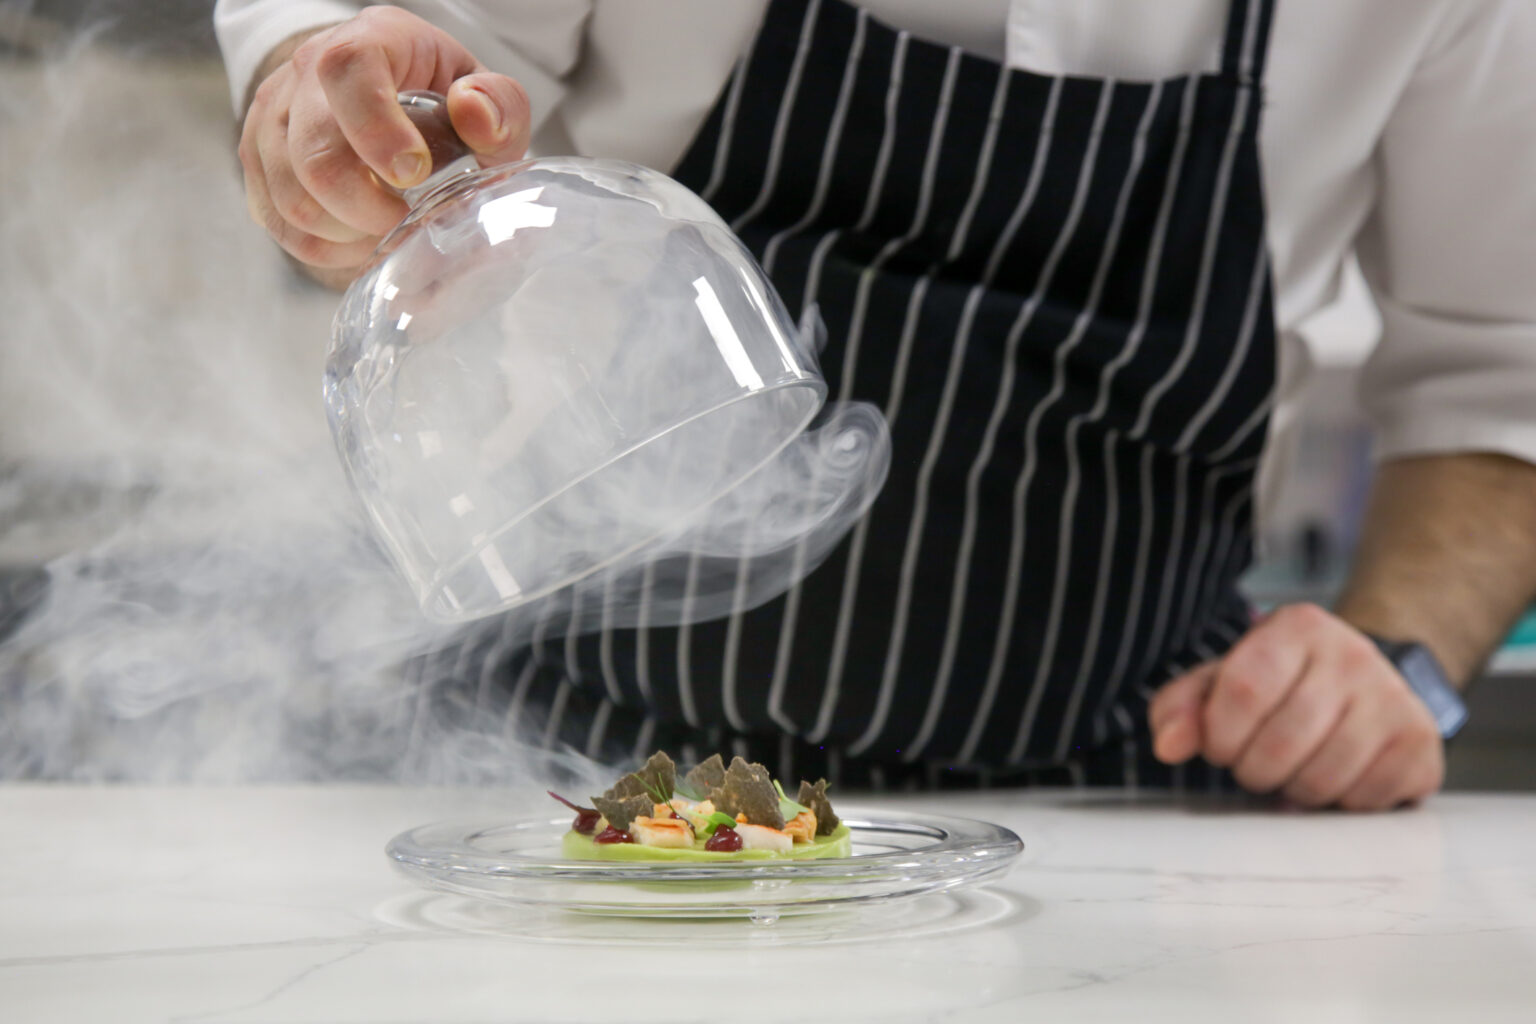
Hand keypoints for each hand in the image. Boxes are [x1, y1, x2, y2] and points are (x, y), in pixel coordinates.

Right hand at [238, 5, 530, 280]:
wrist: (388, 99)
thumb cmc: (443, 102)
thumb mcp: (486, 96)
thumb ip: (499, 106)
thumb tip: (475, 115)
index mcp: (371, 41)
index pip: (348, 70)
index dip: (376, 130)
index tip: (414, 175)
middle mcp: (307, 73)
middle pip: (314, 154)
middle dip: (366, 208)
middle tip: (406, 219)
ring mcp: (275, 117)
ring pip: (292, 199)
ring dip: (346, 233)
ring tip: (386, 228)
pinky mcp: (260, 161)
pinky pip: (279, 222)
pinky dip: (324, 248)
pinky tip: (358, 240)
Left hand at [1148, 603, 1445, 810]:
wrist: (1365, 681)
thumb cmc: (1282, 684)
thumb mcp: (1223, 681)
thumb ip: (1182, 707)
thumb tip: (1168, 745)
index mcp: (1298, 628)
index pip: (1243, 690)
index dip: (1221, 736)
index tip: (1221, 746)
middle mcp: (1353, 655)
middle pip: (1282, 743)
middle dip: (1254, 770)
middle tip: (1257, 764)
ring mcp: (1394, 698)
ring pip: (1324, 778)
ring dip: (1295, 791)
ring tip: (1294, 771)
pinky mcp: (1421, 743)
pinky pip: (1365, 800)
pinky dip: (1338, 805)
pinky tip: (1335, 778)